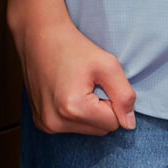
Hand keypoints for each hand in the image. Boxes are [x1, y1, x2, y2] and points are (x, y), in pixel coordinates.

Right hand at [14, 12, 136, 135]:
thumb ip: (124, 96)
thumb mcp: (108, 65)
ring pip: (87, 131)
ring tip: (77, 87)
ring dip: (89, 113)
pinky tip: (66, 94)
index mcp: (74, 108)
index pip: (114, 123)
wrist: (38, 36)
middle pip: (101, 130)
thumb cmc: (74, 47)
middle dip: (101, 110)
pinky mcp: (41, 123)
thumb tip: (129, 125)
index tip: (99, 82)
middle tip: (89, 84)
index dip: (113, 101)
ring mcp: (46, 124)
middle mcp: (56, 122)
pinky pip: (71, 128)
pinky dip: (75, 115)